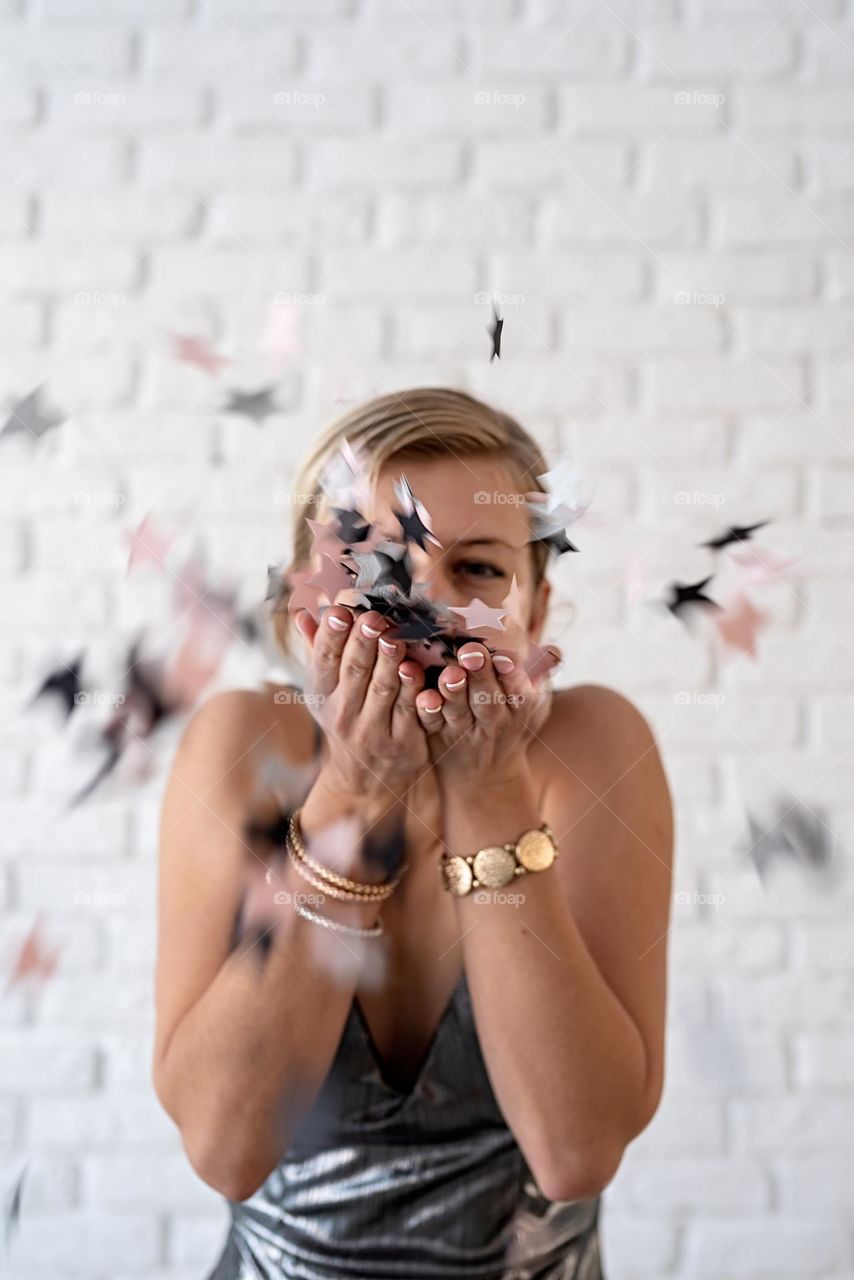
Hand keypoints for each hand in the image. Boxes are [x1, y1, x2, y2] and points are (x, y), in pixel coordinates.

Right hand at [294, 604, 430, 808]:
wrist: (364, 779)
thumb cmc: (347, 717)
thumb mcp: (327, 690)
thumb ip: (319, 649)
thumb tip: (304, 613)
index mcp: (323, 693)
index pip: (324, 659)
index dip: (331, 635)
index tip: (340, 610)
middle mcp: (343, 712)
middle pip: (353, 671)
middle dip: (363, 642)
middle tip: (373, 617)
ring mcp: (372, 729)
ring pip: (382, 689)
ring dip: (388, 661)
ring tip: (395, 635)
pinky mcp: (401, 742)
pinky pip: (408, 711)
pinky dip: (412, 689)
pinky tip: (416, 669)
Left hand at [413, 639, 559, 793]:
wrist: (484, 777)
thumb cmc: (511, 724)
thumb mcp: (534, 705)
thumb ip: (541, 675)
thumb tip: (554, 651)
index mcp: (518, 710)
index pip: (519, 692)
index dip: (511, 675)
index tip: (504, 658)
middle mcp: (492, 722)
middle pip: (488, 701)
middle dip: (481, 676)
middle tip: (471, 652)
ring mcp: (463, 731)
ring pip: (459, 712)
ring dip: (454, 692)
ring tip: (449, 673)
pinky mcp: (437, 735)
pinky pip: (431, 724)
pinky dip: (427, 710)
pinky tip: (424, 695)